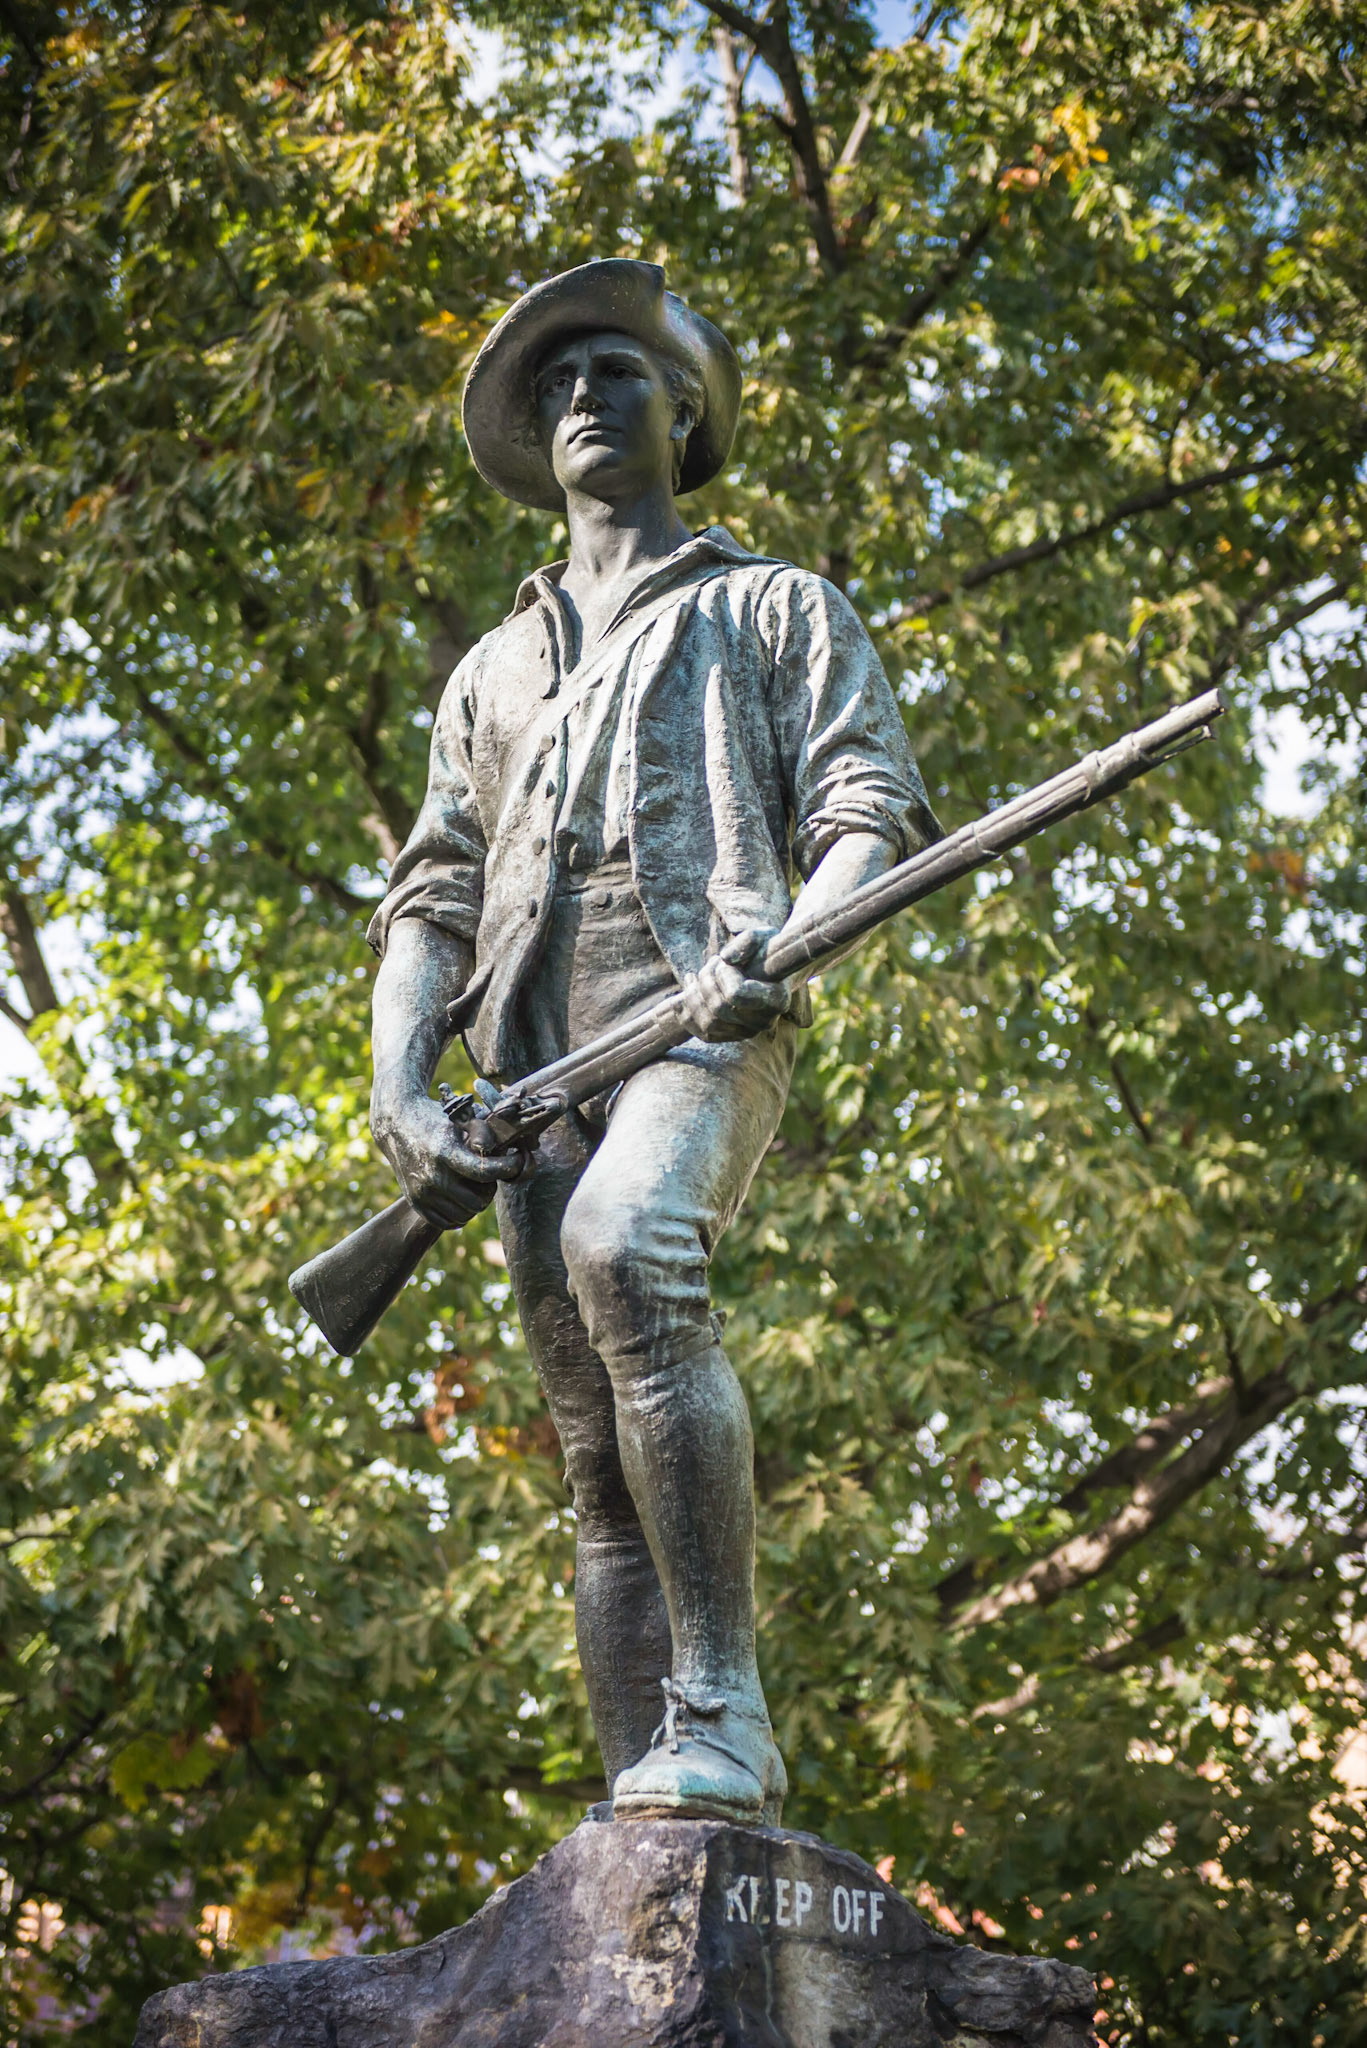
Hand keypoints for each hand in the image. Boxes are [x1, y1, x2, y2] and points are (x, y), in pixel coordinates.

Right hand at [371, 1089, 522, 1229]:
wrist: (397, 1125)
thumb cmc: (437, 1119)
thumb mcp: (462, 1119)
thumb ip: (484, 1134)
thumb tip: (497, 1153)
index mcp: (444, 1152)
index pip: (485, 1172)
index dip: (508, 1167)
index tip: (517, 1159)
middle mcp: (431, 1176)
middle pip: (477, 1201)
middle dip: (491, 1188)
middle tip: (491, 1174)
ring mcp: (422, 1193)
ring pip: (465, 1215)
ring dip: (477, 1203)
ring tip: (477, 1185)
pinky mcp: (416, 1203)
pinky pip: (448, 1223)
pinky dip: (461, 1214)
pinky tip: (464, 1197)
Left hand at [678, 928, 790, 1043]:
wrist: (766, 967)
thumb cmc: (764, 950)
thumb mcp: (761, 936)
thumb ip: (747, 941)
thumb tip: (726, 958)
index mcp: (777, 998)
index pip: (737, 994)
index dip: (723, 975)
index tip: (726, 962)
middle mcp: (764, 1021)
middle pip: (719, 1008)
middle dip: (706, 980)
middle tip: (712, 963)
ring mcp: (747, 1032)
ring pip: (707, 1023)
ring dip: (694, 995)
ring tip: (699, 975)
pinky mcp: (730, 1036)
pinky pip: (702, 1032)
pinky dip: (689, 1012)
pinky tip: (690, 988)